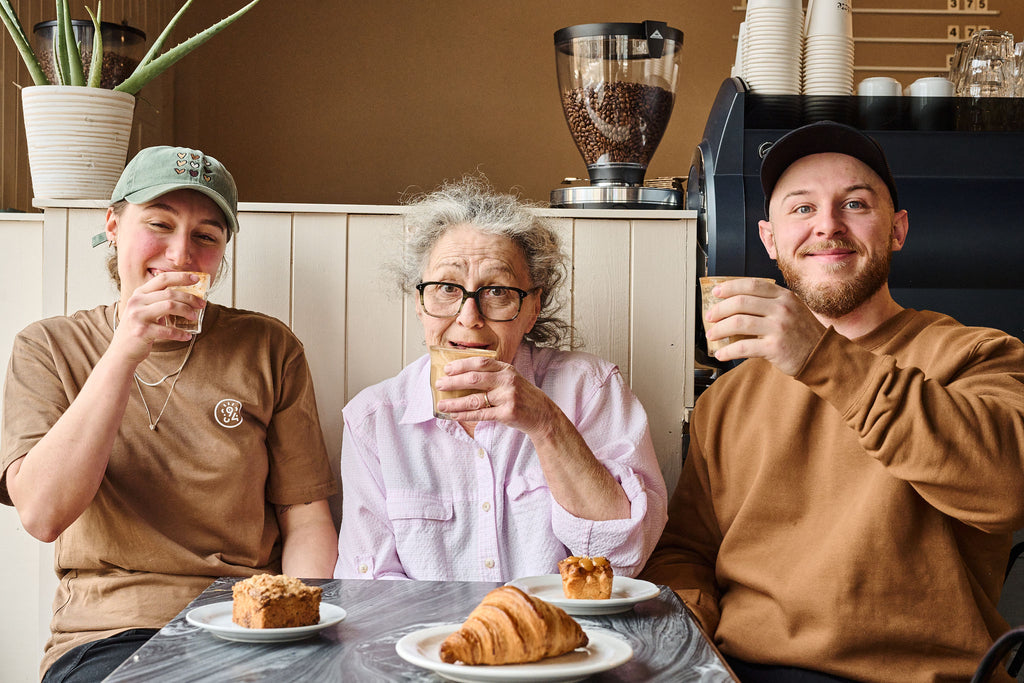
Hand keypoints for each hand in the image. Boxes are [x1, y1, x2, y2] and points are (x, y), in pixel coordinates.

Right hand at [111, 272, 206, 362]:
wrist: (122, 350)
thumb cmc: (139, 328)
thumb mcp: (145, 309)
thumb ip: (159, 301)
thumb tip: (187, 296)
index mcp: (139, 293)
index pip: (162, 279)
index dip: (181, 277)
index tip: (196, 278)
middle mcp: (136, 302)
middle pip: (170, 293)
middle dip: (190, 298)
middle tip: (201, 304)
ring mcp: (138, 316)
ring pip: (170, 306)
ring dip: (186, 311)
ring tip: (194, 317)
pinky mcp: (142, 331)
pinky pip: (167, 330)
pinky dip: (180, 333)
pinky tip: (187, 336)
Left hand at [434, 356, 557, 436]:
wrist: (542, 413)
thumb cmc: (521, 395)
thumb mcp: (510, 379)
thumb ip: (491, 375)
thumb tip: (460, 376)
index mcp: (506, 369)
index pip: (480, 363)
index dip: (461, 365)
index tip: (446, 368)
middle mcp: (507, 381)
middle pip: (474, 379)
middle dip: (453, 382)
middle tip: (438, 384)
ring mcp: (507, 397)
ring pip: (475, 399)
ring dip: (455, 402)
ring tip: (441, 404)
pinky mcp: (507, 413)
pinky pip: (481, 414)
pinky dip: (465, 415)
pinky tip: (454, 415)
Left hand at [704, 277, 825, 375]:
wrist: (824, 357)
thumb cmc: (804, 335)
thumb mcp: (793, 310)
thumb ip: (771, 303)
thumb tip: (737, 303)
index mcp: (784, 297)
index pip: (751, 285)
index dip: (730, 287)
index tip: (716, 292)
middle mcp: (782, 309)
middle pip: (741, 302)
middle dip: (720, 310)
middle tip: (710, 317)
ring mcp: (779, 327)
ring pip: (739, 323)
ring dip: (720, 329)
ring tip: (712, 335)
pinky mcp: (775, 348)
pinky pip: (743, 347)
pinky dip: (728, 351)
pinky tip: (721, 354)